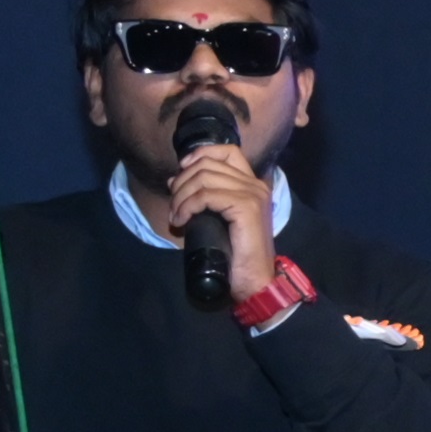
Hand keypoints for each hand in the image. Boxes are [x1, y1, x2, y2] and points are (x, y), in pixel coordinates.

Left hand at [159, 144, 274, 302]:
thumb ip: (204, 196)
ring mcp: (253, 195)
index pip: (228, 151)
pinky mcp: (246, 207)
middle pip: (208, 164)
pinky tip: (182, 220)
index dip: (201, 154)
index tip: (183, 170)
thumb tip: (175, 180)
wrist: (255, 280)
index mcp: (253, 185)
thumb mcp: (217, 218)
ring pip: (204, 178)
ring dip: (181, 196)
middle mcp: (256, 185)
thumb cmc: (236, 254)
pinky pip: (205, 196)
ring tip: (177, 216)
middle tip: (174, 206)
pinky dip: (187, 206)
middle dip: (182, 182)